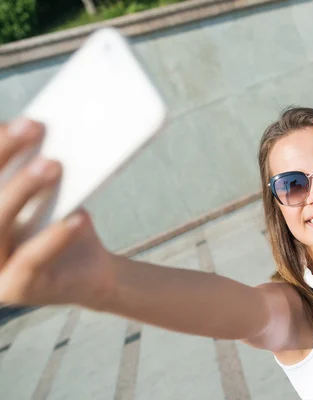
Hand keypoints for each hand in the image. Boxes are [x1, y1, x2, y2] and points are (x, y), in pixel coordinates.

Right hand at [0, 118, 115, 308]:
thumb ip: (40, 170)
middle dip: (3, 154)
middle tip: (34, 127)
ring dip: (23, 189)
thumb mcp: (52, 195)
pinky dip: (54, 237)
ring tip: (54, 165)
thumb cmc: (64, 226)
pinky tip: (78, 218)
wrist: (92, 273)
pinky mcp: (16, 289)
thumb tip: (47, 126)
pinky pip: (31, 260)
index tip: (8, 121)